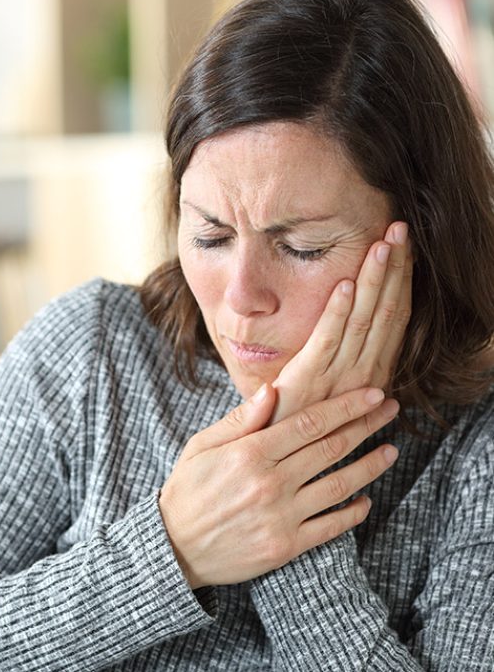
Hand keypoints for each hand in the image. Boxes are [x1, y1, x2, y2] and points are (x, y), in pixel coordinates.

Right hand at [159, 384, 398, 589]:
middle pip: (330, 448)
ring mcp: (281, 516)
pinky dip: (353, 512)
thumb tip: (273, 389)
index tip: (372, 394)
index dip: (346, 406)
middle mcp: (270, 482)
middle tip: (391, 411)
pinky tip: (366, 500)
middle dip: (366, 425)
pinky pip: (330, 527)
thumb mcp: (202, 445)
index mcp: (250, 453)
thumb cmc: (188, 489)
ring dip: (370, 466)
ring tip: (391, 451)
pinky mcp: (286, 546)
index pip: (309, 422)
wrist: (175, 547)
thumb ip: (240, 419)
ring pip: (338, 485)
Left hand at [270, 221, 411, 423]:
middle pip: (385, 312)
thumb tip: (389, 397)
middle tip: (401, 229)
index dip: (402, 281)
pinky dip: (336, 311)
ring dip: (374, 281)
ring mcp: (337, 376)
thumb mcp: (339, 399)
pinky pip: (327, 339)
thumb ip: (358, 386)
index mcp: (372, 374)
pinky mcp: (308, 379)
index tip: (406, 247)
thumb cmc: (305, 422)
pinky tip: (345, 283)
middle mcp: (363, 373)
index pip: (394, 319)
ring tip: (383, 244)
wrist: (280, 457)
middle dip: (394, 269)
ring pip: (362, 320)